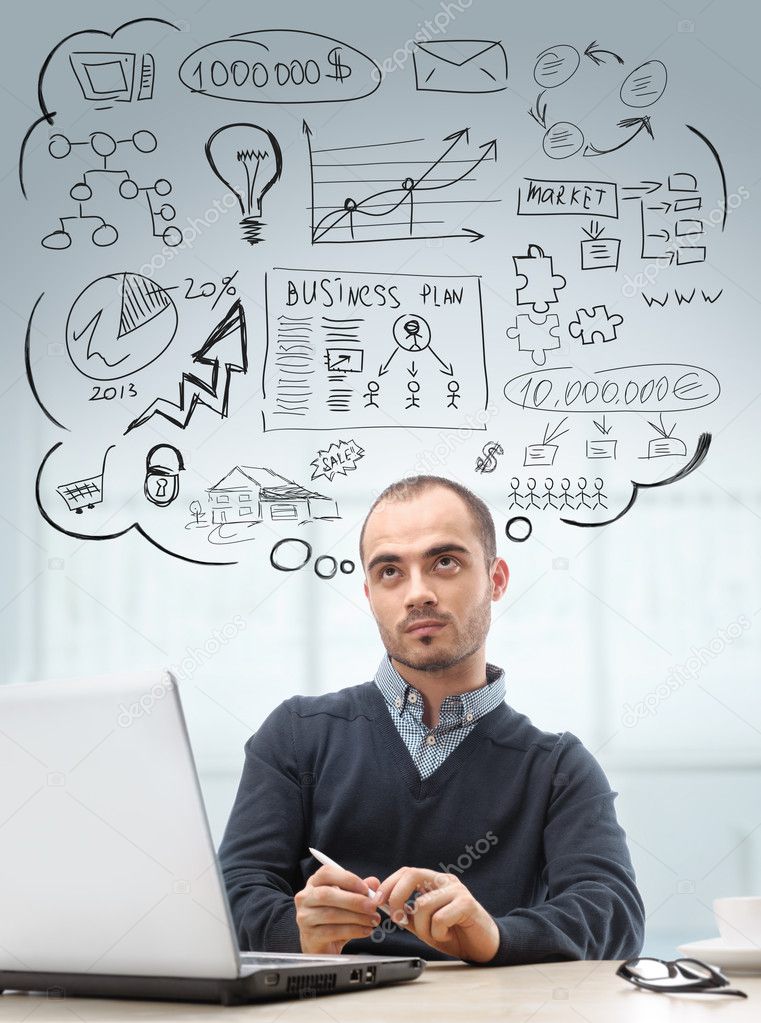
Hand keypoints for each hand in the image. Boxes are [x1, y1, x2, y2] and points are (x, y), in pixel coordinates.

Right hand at [295, 864, 382, 954]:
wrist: (321, 946)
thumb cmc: (334, 919)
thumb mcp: (347, 901)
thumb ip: (360, 890)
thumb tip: (374, 882)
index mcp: (314, 883)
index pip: (327, 873)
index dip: (347, 879)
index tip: (366, 888)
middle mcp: (305, 898)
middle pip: (326, 894)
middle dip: (353, 900)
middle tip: (372, 906)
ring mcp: (305, 917)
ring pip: (330, 914)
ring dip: (356, 917)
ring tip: (372, 920)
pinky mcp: (309, 936)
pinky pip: (332, 932)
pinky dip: (353, 931)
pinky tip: (365, 931)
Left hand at [375, 867, 499, 962]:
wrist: (483, 948)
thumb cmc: (454, 934)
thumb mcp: (424, 924)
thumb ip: (406, 913)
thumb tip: (382, 903)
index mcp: (434, 882)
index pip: (407, 871)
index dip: (389, 884)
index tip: (376, 901)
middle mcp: (445, 881)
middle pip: (412, 874)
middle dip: (396, 896)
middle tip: (397, 918)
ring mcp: (457, 890)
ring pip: (422, 904)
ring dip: (422, 928)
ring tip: (436, 935)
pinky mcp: (467, 903)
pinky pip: (439, 918)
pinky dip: (437, 933)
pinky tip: (448, 935)